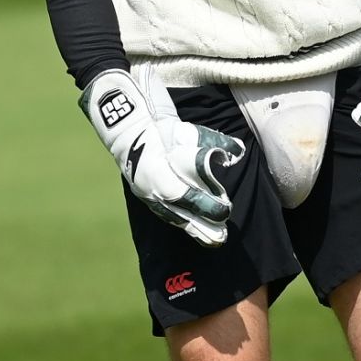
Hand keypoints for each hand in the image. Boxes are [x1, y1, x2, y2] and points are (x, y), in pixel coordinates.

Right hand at [80, 65, 245, 245]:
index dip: (203, 205)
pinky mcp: (143, 194)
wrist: (125, 120)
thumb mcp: (184, 131)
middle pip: (178, 211)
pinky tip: (194, 229)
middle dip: (201, 224)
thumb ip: (209, 143)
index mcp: (156, 171)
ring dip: (193, 228)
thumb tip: (235, 153)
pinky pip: (164, 212)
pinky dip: (180, 221)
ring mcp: (144, 191)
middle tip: (222, 234)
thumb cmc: (157, 123)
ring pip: (171, 215)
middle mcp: (148, 185)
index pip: (182, 195)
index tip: (224, 211)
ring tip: (213, 240)